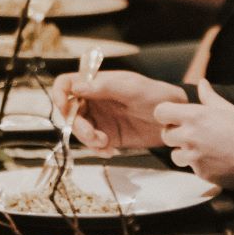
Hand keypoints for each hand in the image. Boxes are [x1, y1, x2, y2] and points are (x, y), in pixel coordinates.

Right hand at [50, 69, 184, 151]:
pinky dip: (97, 149)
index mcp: (96, 83)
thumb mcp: (131, 88)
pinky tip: (110, 151)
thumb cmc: (155, 94)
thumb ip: (105, 87)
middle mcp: (94, 101)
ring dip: (88, 140)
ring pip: (79, 131)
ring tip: (106, 144)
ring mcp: (99, 119)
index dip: (59, 94)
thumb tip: (77, 87)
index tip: (63, 106)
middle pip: (69, 112)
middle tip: (93, 135)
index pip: (67, 84)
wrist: (174, 119)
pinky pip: (93, 144)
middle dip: (77, 126)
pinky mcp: (107, 136)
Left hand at [153, 84, 233, 188]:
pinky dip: (199, 165)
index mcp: (196, 116)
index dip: (168, 114)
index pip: (161, 112)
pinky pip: (191, 168)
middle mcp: (190, 136)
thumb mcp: (231, 110)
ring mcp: (194, 157)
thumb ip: (210, 98)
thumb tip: (202, 83)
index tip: (178, 116)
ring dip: (185, 152)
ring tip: (205, 148)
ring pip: (175, 154)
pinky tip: (216, 160)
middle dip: (176, 133)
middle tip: (195, 133)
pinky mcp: (201, 174)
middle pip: (166, 134)